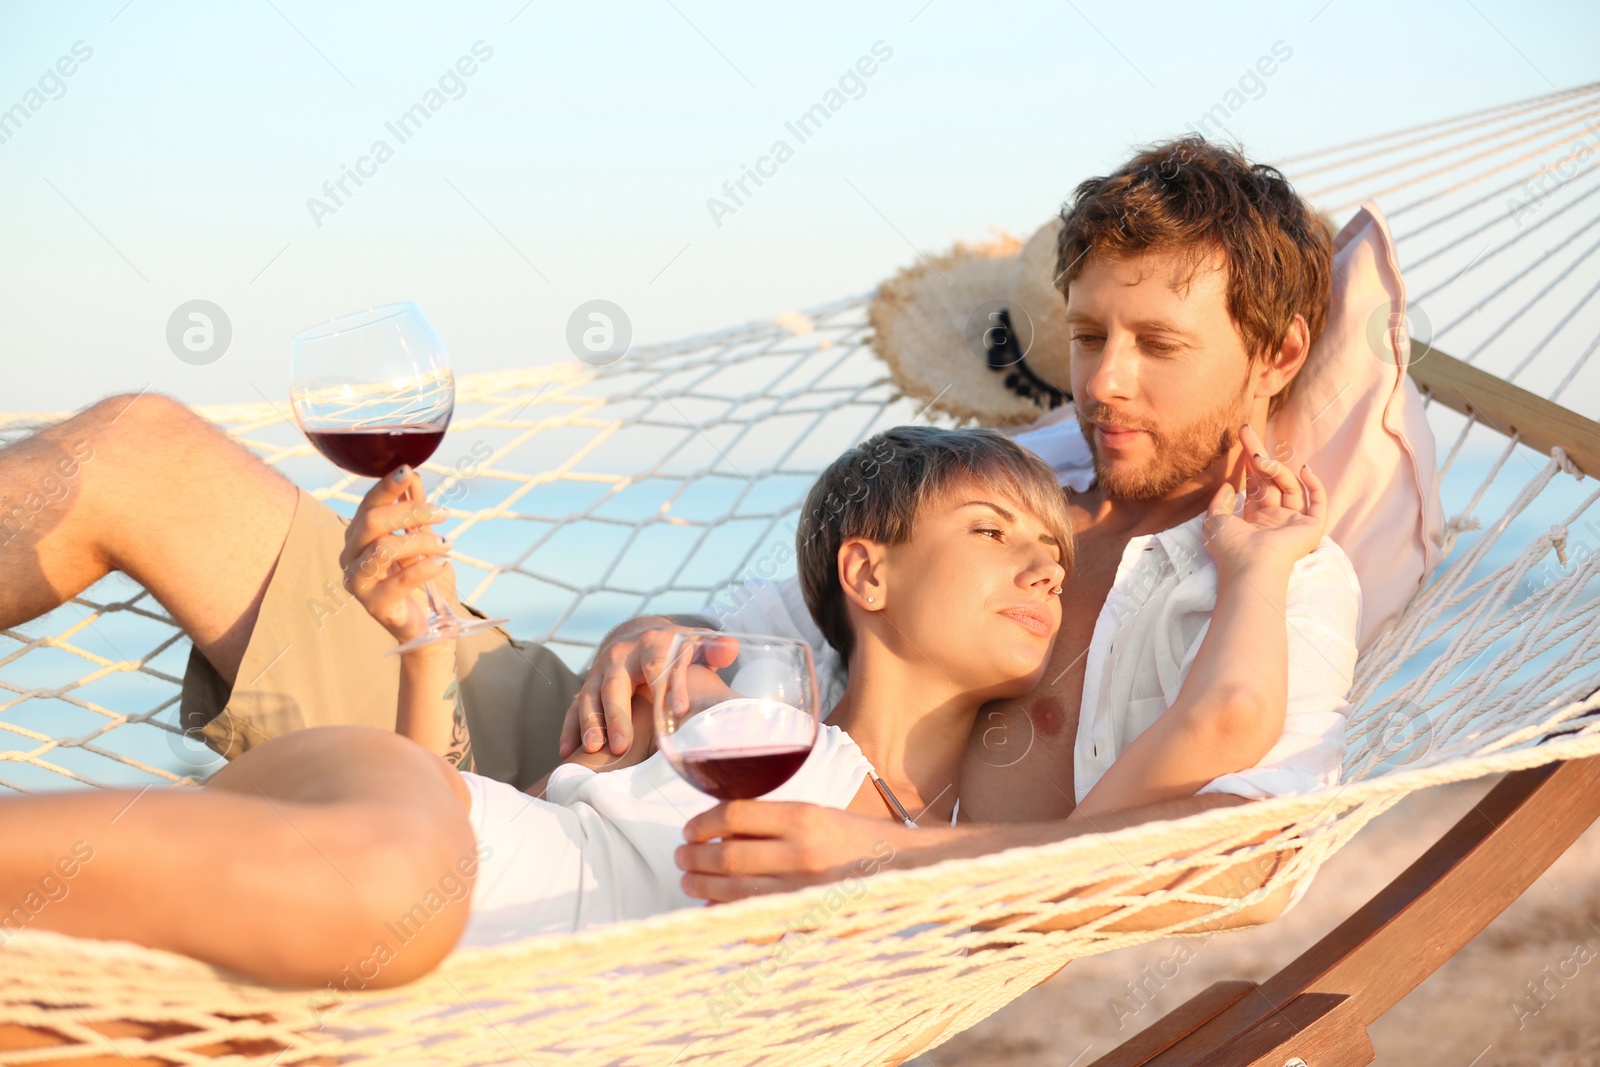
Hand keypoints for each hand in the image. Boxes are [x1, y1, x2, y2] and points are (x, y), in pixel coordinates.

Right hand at [340, 464, 451, 643]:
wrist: (429, 621)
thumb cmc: (420, 576)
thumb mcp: (420, 538)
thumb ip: (413, 509)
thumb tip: (413, 475)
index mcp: (358, 535)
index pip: (368, 504)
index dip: (386, 486)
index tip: (408, 471)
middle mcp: (351, 555)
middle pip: (372, 522)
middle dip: (410, 512)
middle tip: (443, 514)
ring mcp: (357, 581)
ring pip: (383, 549)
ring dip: (420, 541)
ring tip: (446, 544)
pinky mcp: (373, 604)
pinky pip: (398, 581)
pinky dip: (424, 567)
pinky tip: (443, 562)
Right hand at [559, 620, 738, 756]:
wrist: (638, 634)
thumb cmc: (676, 647)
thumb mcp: (697, 642)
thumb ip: (716, 650)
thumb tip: (730, 650)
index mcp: (652, 643)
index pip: (659, 665)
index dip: (668, 687)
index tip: (679, 713)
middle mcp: (621, 655)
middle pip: (616, 684)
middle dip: (617, 715)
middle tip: (623, 745)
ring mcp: (600, 671)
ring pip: (590, 696)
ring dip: (590, 723)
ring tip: (594, 750)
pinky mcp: (587, 686)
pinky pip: (573, 708)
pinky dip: (570, 729)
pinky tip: (568, 752)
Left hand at [675, 801, 902, 902]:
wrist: (905, 868)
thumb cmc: (857, 838)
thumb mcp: (818, 812)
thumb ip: (774, 820)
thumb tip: (721, 830)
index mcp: (803, 817)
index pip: (735, 815)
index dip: (703, 822)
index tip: (689, 829)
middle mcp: (801, 852)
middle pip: (728, 855)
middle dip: (694, 857)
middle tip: (680, 856)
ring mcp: (803, 889)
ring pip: (735, 889)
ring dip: (703, 885)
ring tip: (688, 880)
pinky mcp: (808, 917)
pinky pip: (756, 919)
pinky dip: (728, 914)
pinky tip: (713, 908)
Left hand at [1203, 425, 1327, 577]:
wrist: (1251, 567)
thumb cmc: (1231, 548)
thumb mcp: (1215, 520)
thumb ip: (1219, 501)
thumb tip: (1228, 485)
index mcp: (1255, 521)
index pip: (1256, 486)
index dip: (1249, 464)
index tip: (1242, 442)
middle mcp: (1276, 521)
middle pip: (1271, 481)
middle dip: (1259, 455)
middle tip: (1246, 429)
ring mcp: (1294, 523)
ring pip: (1290, 487)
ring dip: (1277, 469)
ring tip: (1261, 459)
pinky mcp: (1311, 528)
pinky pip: (1318, 502)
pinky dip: (1313, 485)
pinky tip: (1303, 469)